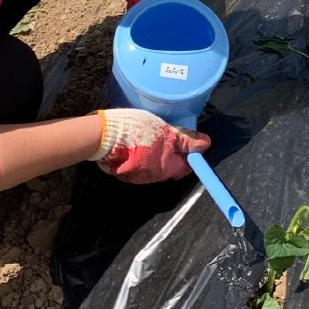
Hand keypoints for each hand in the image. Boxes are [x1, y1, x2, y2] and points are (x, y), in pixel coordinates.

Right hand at [88, 108, 210, 182]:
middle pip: (171, 166)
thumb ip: (186, 139)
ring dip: (156, 154)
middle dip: (172, 152)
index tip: (187, 141)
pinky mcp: (125, 172)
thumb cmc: (137, 131)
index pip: (187, 166)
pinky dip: (142, 155)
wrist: (103, 136)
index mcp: (167, 168)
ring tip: (151, 135)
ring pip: (155, 166)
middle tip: (167, 134)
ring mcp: (138, 177)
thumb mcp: (166, 131)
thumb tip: (205, 144)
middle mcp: (154, 177)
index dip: (190, 153)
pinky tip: (137, 142)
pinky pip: (140, 165)